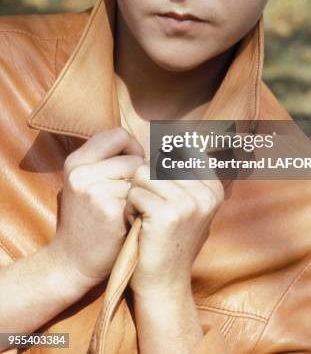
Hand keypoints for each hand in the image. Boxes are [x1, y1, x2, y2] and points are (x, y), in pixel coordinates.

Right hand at [48, 127, 144, 290]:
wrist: (72, 263)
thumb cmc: (89, 220)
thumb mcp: (87, 183)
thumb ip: (109, 160)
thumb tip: (152, 143)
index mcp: (77, 161)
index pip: (118, 135)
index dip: (133, 148)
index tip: (136, 167)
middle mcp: (81, 171)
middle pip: (134, 158)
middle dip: (140, 178)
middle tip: (130, 199)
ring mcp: (94, 190)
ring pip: (140, 179)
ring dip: (141, 195)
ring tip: (127, 212)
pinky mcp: (109, 209)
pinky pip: (141, 198)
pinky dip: (140, 210)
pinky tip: (128, 223)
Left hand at [125, 164, 224, 296]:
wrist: (164, 284)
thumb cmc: (169, 241)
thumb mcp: (188, 206)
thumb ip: (186, 174)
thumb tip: (176, 136)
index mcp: (214, 187)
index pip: (178, 153)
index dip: (159, 170)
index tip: (161, 196)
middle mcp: (206, 193)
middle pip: (157, 163)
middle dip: (145, 184)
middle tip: (149, 210)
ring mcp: (189, 203)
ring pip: (143, 174)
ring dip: (135, 195)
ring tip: (143, 216)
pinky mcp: (167, 214)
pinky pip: (135, 193)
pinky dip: (129, 209)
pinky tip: (137, 226)